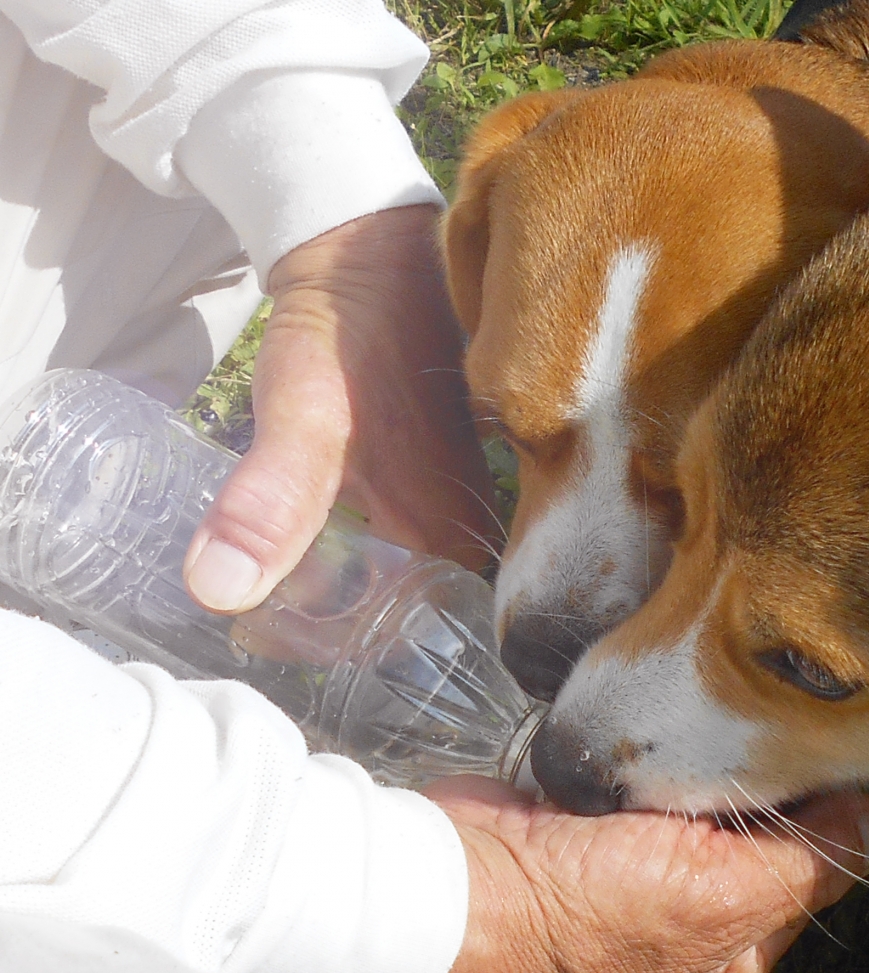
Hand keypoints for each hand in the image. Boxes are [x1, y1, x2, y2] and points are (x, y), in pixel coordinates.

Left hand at [183, 205, 500, 612]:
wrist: (370, 252)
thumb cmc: (347, 336)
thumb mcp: (302, 418)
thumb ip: (270, 508)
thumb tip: (218, 594)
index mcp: (449, 540)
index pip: (390, 638)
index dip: (317, 644)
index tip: (251, 626)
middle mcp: (468, 533)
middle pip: (393, 616)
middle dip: (323, 619)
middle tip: (250, 595)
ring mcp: (457, 504)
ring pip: (392, 580)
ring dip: (330, 585)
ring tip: (266, 565)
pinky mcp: (438, 476)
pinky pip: (393, 542)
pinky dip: (344, 549)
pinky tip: (302, 528)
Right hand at [417, 779, 868, 972]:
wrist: (450, 883)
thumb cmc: (586, 908)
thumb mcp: (723, 892)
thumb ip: (812, 860)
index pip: (809, 883)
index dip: (823, 821)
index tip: (819, 754)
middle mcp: (687, 944)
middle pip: (762, 848)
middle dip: (757, 796)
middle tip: (748, 739)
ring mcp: (635, 892)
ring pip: (709, 812)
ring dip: (706, 772)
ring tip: (697, 737)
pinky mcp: (593, 841)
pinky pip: (653, 794)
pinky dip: (657, 767)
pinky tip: (653, 742)